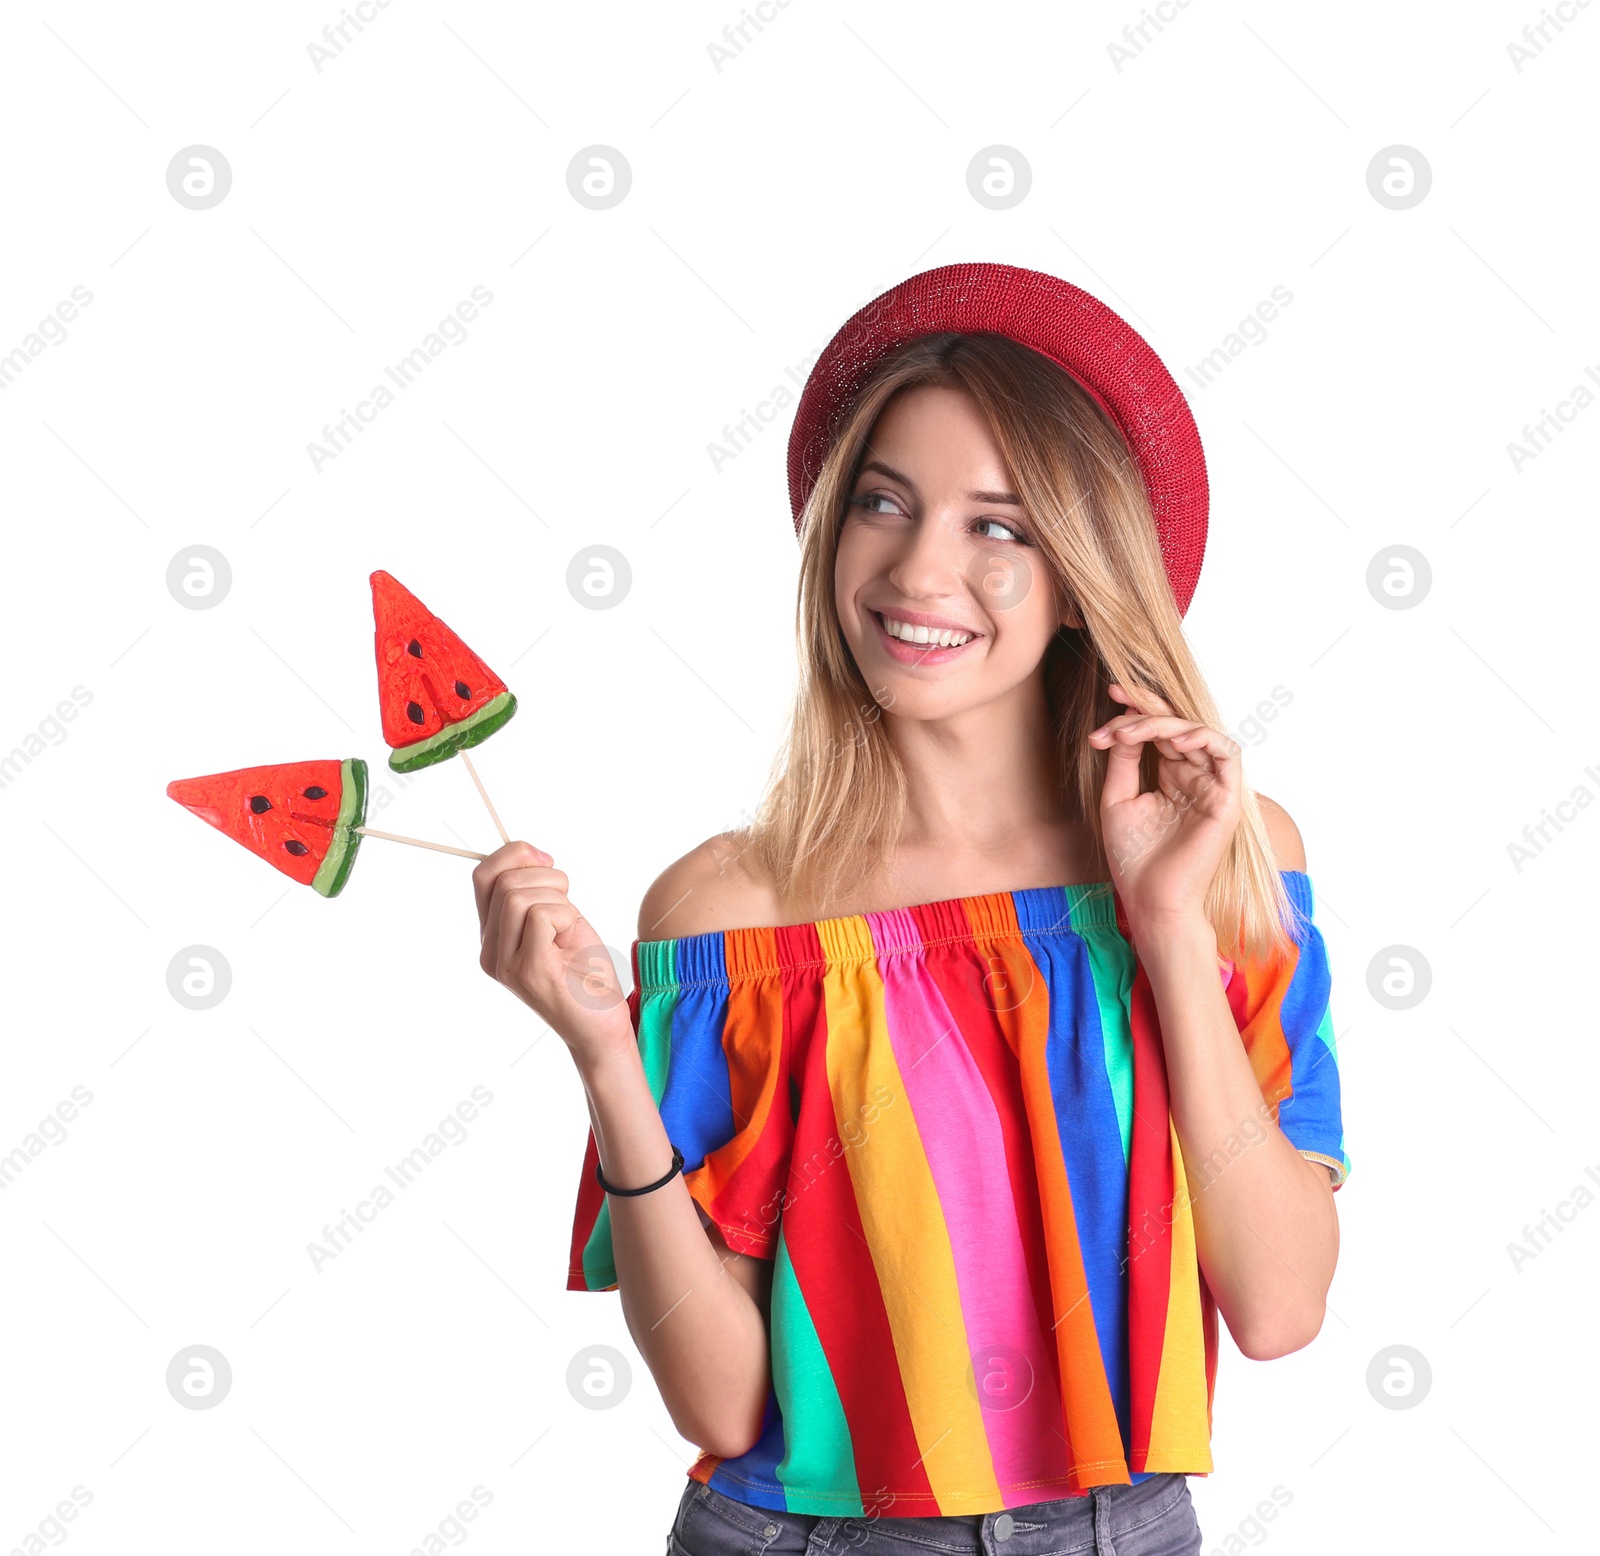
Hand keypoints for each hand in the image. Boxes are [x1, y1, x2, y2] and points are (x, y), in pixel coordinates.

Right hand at [472, 841, 634, 1066]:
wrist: (602, 1027)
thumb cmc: (585, 974)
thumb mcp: (560, 921)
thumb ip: (536, 894)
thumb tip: (525, 852)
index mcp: (493, 938)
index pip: (483, 876)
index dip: (514, 854)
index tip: (547, 859)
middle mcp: (491, 952)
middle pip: (503, 881)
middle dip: (546, 876)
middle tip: (569, 902)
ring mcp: (506, 963)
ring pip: (518, 895)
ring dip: (559, 898)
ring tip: (571, 926)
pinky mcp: (529, 970)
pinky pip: (542, 915)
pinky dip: (567, 916)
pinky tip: (573, 939)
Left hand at [1087, 683, 1240, 936]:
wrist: (1150, 899)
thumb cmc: (1133, 857)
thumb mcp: (1118, 798)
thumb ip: (1124, 760)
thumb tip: (1123, 724)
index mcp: (1171, 777)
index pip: (1159, 732)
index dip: (1138, 709)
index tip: (1111, 693)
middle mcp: (1194, 777)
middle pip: (1177, 725)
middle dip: (1146, 707)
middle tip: (1117, 699)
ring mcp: (1212, 787)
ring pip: (1197, 733)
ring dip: (1163, 724)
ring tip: (1131, 731)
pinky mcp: (1227, 799)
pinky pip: (1227, 753)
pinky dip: (1202, 738)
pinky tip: (1172, 740)